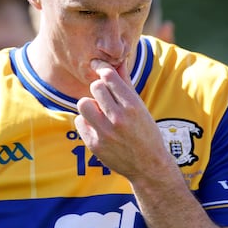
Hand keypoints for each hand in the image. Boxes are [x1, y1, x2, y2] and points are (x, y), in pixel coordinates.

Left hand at [75, 59, 172, 179]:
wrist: (148, 166)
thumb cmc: (146, 132)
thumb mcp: (140, 107)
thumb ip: (126, 84)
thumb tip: (117, 61)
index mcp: (133, 106)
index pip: (109, 76)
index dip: (104, 73)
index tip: (104, 75)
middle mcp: (119, 118)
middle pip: (95, 88)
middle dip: (99, 91)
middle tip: (105, 99)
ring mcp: (105, 133)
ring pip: (83, 103)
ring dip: (90, 105)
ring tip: (99, 112)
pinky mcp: (95, 144)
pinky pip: (80, 121)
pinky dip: (86, 122)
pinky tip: (97, 127)